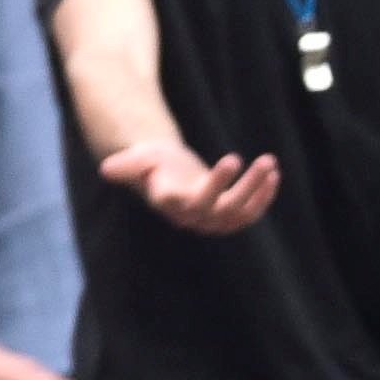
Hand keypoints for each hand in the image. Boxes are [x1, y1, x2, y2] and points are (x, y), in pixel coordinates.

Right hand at [101, 140, 278, 233]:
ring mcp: (211, 220)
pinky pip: (249, 214)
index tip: (233, 158)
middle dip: (247, 185)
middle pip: (225, 208)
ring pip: (241, 212)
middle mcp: (193, 217)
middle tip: (264, 160)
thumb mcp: (137, 160)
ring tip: (270, 162)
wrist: (163, 173)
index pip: (196, 199)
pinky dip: (264, 196)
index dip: (217, 182)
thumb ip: (126, 165)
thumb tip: (106, 170)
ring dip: (259, 189)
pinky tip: (273, 174)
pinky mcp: (226, 218)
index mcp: (172, 203)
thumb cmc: (151, 163)